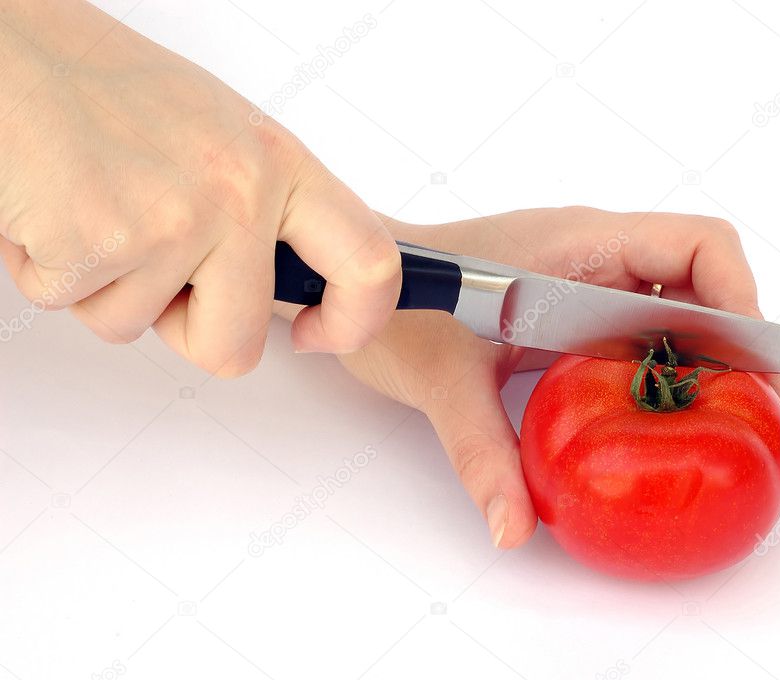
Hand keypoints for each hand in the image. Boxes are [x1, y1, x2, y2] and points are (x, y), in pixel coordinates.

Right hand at [0, 1, 399, 374]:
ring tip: (93, 210)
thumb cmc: (108, 89)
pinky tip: (54, 210)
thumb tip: (297, 279)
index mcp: (280, 165)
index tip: (321, 333)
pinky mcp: (99, 241)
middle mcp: (238, 194)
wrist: (14, 51)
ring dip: (105, 288)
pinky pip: (75, 306)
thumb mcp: (223, 137)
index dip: (353, 321)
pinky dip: (51, 272)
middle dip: (188, 333)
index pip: (369, 263)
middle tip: (158, 280)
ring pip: (137, 327)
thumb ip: (267, 210)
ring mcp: (172, 221)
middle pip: (237, 345)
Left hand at [275, 207, 779, 549]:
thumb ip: (483, 453)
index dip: (746, 302)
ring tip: (739, 430)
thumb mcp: (443, 381)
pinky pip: (649, 335)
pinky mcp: (577, 311)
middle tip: (768, 426)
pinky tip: (675, 424)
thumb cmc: (396, 306)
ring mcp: (590, 281)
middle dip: (749, 350)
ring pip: (685, 311)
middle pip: (709, 286)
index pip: (700, 246)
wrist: (358, 288)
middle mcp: (597, 255)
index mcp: (580, 244)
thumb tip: (517, 529)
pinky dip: (675, 376)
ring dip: (718, 365)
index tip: (759, 374)